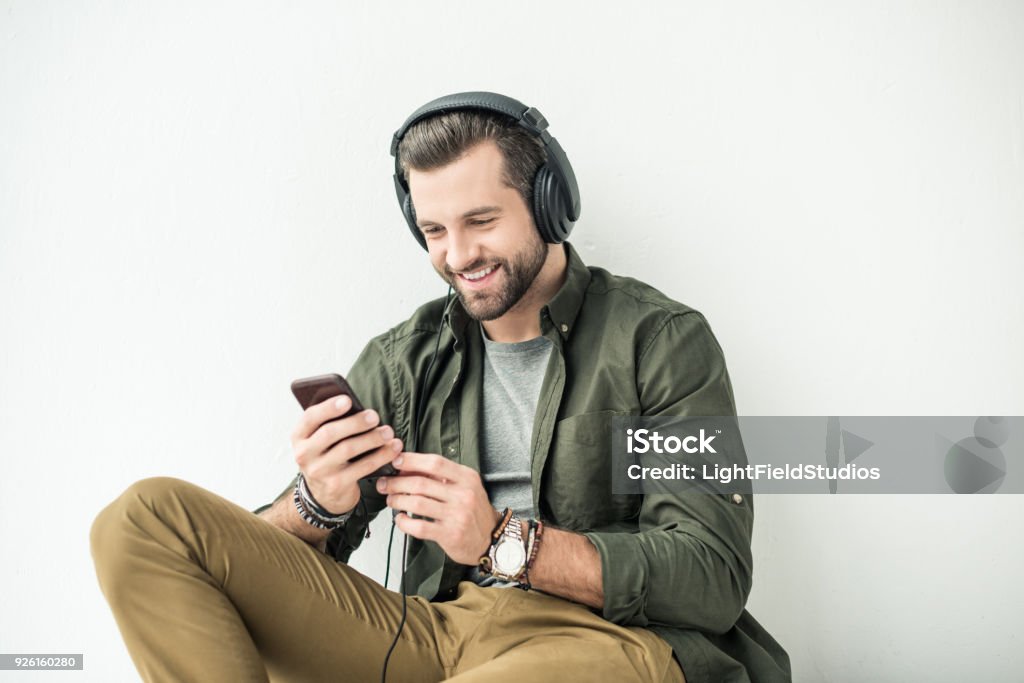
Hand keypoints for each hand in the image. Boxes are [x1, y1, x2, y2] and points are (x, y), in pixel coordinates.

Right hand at [290, 394, 401, 515]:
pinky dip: (381, 456)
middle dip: (355, 422)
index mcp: (299, 437)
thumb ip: (330, 423)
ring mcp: (319, 471)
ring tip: (388, 432)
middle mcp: (304, 454)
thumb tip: (357, 407)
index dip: (329, 408)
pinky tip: (393, 449)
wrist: (324, 494)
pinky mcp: (337, 484)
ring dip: (372, 438)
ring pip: (348, 449)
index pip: (310, 418)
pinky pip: (363, 467)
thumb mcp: (319, 441)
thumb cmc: (326, 456)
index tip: (348, 400)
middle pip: (330, 433)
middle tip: (374, 416)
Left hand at [377, 452, 499, 564]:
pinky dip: (404, 522)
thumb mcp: (465, 485)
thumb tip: (407, 467)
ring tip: (391, 500)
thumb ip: (441, 476)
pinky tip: (400, 518)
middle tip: (385, 484)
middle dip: (397, 482)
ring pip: (417, 503)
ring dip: (397, 500)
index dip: (412, 461)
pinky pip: (419, 527)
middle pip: (421, 483)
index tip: (396, 461)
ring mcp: (457, 515)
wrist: (491, 538)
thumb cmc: (473, 510)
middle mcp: (463, 494)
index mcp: (467, 477)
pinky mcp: (450, 535)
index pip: (435, 463)